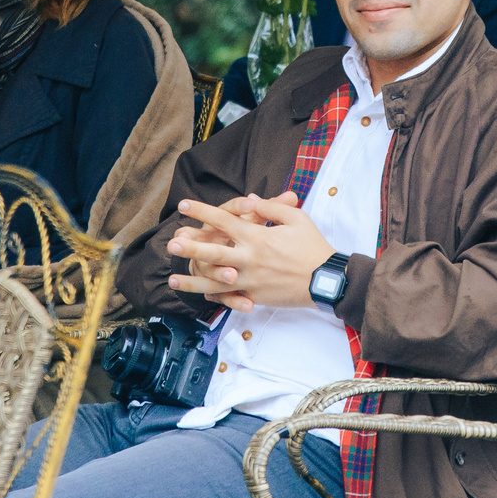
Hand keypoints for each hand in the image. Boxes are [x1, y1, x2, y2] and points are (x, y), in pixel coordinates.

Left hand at [170, 194, 338, 311]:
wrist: (326, 279)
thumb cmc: (313, 246)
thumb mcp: (296, 219)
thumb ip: (271, 208)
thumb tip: (250, 200)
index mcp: (258, 236)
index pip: (224, 220)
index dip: (202, 211)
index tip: (184, 205)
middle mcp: (250, 259)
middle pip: (213, 253)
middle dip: (190, 249)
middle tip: (171, 244)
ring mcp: (251, 280)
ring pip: (215, 282)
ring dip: (192, 282)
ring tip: (172, 280)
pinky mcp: (256, 296)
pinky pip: (230, 297)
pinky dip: (214, 297)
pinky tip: (200, 296)